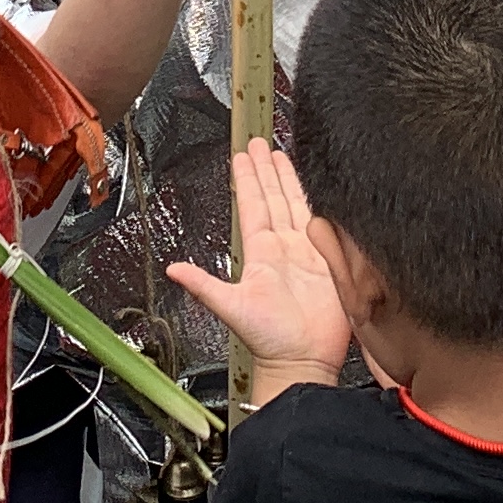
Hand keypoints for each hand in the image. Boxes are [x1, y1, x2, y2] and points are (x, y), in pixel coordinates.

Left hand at [165, 140, 351, 383]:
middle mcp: (284, 248)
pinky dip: (322, 203)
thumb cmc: (269, 340)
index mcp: (261, 253)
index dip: (248, 179)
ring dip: (290, 179)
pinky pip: (326, 225)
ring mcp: (307, 252)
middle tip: (261, 142)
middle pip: (275, 198)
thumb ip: (204, 285)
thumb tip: (172, 268)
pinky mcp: (330, 260)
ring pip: (297, 205)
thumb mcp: (232, 308)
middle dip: (267, 169)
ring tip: (283, 153)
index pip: (253, 205)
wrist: (303, 360)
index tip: (243, 154)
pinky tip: (321, 186)